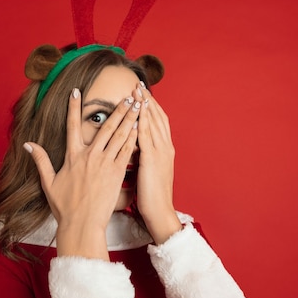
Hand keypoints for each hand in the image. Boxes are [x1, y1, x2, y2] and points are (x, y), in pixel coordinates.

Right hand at [25, 88, 140, 259]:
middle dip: (118, 109)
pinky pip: (127, 151)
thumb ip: (40, 160)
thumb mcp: (48, 182)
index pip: (72, 126)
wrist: (82, 224)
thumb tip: (28, 144)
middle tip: (128, 94)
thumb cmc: (65, 206)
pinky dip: (134, 138)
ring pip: (119, 135)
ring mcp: (104, 164)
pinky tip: (140, 127)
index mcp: (72, 156)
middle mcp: (89, 156)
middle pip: (105, 126)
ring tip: (138, 105)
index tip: (76, 91)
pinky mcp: (117, 173)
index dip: (73, 107)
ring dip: (129, 118)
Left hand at [133, 83, 181, 243]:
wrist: (159, 213)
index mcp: (164, 150)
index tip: (142, 92)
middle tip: (138, 83)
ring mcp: (160, 153)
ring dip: (144, 105)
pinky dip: (142, 121)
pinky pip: (146, 136)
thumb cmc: (151, 197)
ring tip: (136, 90)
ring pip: (152, 123)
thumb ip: (143, 157)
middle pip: (156, 117)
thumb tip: (132, 147)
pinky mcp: (152, 160)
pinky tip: (135, 110)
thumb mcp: (148, 172)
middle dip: (147, 99)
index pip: (158, 122)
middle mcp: (165, 148)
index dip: (150, 106)